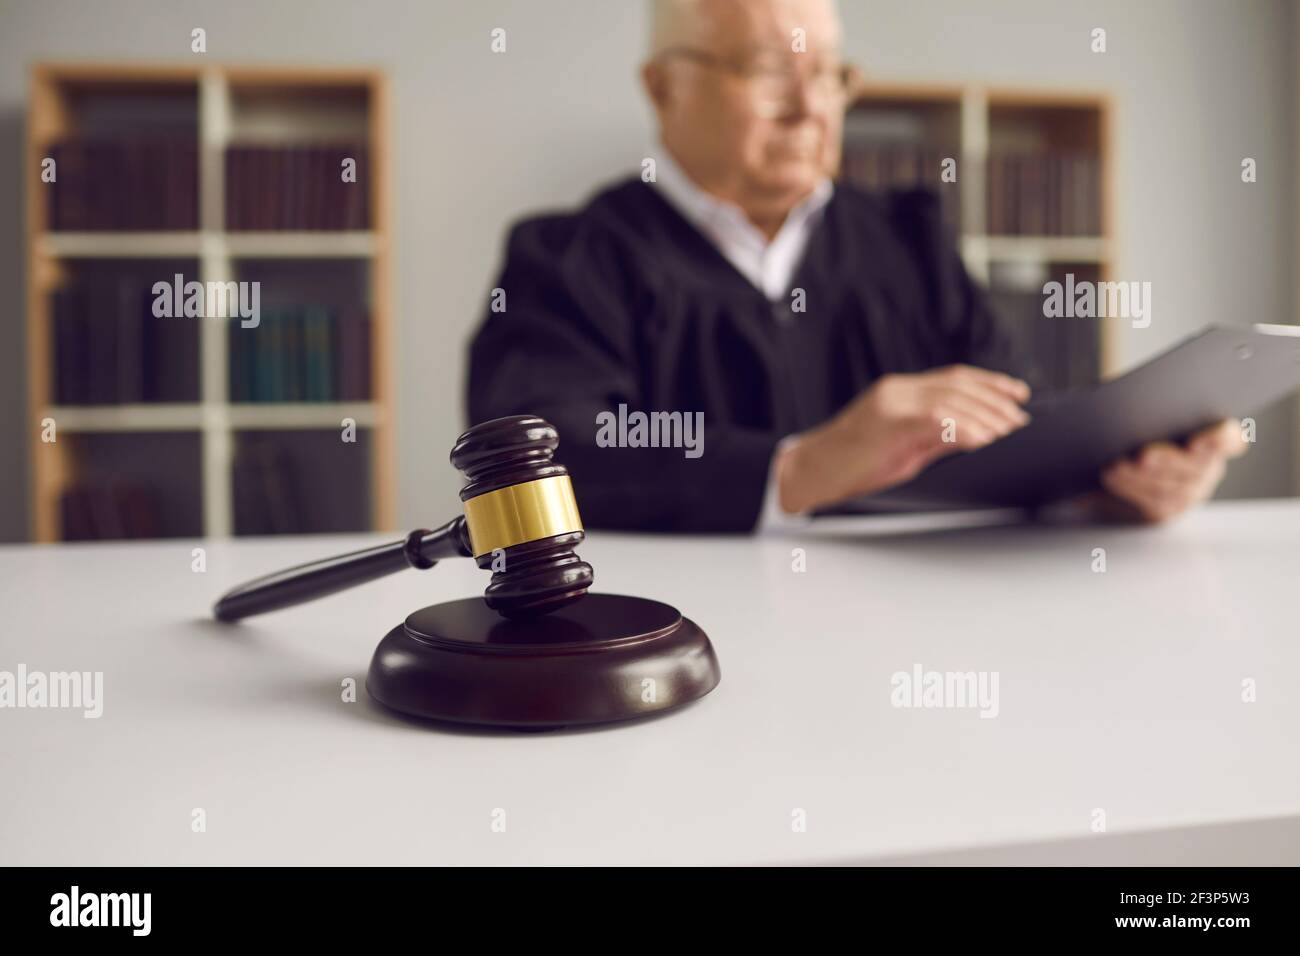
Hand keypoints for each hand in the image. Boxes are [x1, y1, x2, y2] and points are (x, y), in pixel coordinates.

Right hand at [777, 365, 1031, 513]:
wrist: (812, 471)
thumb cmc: (852, 464)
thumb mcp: (903, 447)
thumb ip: (936, 436)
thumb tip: (975, 435)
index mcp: (901, 391)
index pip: (955, 378)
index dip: (991, 383)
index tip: (1018, 394)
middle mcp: (898, 390)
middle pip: (959, 385)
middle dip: (995, 402)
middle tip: (1020, 421)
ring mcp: (892, 403)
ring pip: (951, 399)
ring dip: (985, 417)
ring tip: (1007, 433)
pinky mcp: (888, 422)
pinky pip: (934, 419)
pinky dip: (962, 428)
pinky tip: (981, 439)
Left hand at [1099, 419, 1247, 522]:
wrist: (1123, 456)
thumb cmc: (1144, 424)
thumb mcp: (1154, 413)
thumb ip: (1158, 409)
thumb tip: (1136, 400)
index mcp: (1217, 438)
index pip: (1228, 438)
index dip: (1218, 440)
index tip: (1198, 441)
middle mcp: (1209, 466)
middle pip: (1195, 467)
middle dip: (1167, 462)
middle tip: (1143, 456)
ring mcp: (1191, 490)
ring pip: (1170, 489)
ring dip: (1140, 478)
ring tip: (1116, 467)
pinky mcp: (1167, 508)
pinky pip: (1152, 503)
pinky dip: (1130, 489)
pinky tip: (1112, 477)